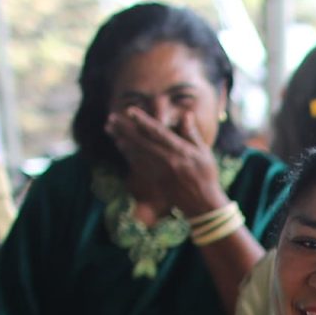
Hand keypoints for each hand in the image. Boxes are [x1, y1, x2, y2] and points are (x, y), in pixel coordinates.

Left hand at [106, 107, 227, 215]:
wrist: (201, 202)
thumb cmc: (205, 175)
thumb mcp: (204, 153)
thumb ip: (192, 133)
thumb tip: (186, 114)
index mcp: (180, 150)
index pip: (158, 132)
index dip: (143, 121)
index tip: (130, 111)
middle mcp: (167, 159)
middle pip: (141, 141)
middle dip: (125, 129)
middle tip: (111, 118)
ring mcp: (159, 170)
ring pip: (136, 152)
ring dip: (122, 139)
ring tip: (110, 129)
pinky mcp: (154, 179)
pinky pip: (138, 164)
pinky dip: (128, 153)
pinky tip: (120, 145)